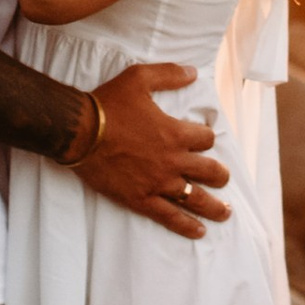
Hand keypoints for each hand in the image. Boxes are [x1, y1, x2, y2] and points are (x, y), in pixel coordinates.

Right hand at [77, 64, 229, 236]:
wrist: (79, 133)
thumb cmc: (108, 104)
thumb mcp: (139, 78)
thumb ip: (168, 75)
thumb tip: (192, 72)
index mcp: (175, 133)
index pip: (206, 139)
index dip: (206, 137)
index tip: (203, 140)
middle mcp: (173, 160)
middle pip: (209, 170)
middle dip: (220, 175)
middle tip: (223, 178)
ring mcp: (158, 183)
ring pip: (196, 198)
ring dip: (214, 206)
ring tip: (225, 212)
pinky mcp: (141, 199)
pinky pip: (170, 217)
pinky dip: (186, 225)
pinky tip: (199, 232)